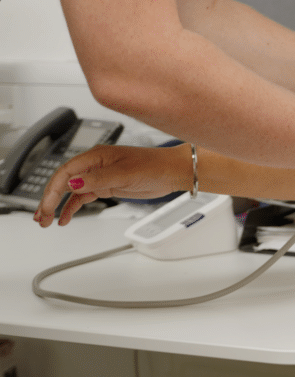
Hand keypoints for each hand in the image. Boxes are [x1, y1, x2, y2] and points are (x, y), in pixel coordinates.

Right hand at [34, 144, 190, 226]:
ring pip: (70, 191)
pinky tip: (64, 218)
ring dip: (57, 205)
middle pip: (63, 181)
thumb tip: (73, 182)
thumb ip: (98, 179)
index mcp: (96, 156)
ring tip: (46, 220)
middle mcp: (94, 165)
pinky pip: (83, 197)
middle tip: (41, 217)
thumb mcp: (125, 174)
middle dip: (49, 199)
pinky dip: (72, 207)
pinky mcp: (106, 186)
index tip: (48, 205)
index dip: (53, 189)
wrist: (172, 172)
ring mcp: (99, 176)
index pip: (66, 171)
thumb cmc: (154, 166)